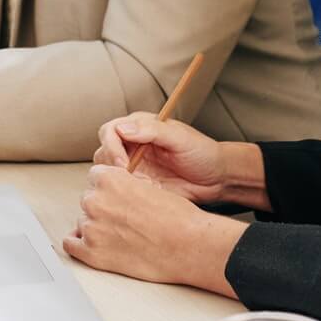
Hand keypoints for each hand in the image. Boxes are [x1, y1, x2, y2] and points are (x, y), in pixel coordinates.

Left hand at [64, 165, 241, 295]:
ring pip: (83, 222)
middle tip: (124, 219)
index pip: (95, 178)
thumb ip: (125, 184)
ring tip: (121, 235)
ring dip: (97, 227)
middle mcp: (94, 201)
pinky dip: (80, 244)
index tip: (119, 197)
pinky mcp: (92, 254)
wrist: (189, 246)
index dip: (110, 188)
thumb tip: (115, 188)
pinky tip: (94, 245)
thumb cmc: (177, 217)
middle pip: (88, 200)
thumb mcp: (148, 185)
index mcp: (107, 179)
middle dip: (103, 208)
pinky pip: (71, 245)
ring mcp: (91, 228)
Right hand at [93, 113, 227, 203]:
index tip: (123, 164)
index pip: (109, 131)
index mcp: (140, 126)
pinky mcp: (139, 185)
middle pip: (103, 152)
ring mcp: (134, 166)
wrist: (216, 179)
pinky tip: (148, 194)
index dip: (111, 147)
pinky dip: (129, 193)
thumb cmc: (202, 152)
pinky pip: (122, 190)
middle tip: (129, 178)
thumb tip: (123, 128)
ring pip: (108, 173)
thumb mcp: (180, 138)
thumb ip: (152, 130)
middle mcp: (132, 145)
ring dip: (119, 181)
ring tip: (143, 186)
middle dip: (112, 167)